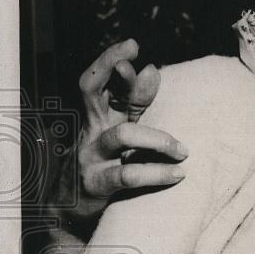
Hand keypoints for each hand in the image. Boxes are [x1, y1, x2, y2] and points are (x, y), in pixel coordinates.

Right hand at [64, 40, 185, 221]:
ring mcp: (91, 155)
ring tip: (183, 151)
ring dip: (159, 139)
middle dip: (111, 71)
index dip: (112, 61)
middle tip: (137, 65)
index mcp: (98, 113)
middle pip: (91, 91)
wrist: (71, 208)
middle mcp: (91, 128)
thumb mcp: (120, 129)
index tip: (132, 45)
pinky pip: (129, 174)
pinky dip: (158, 173)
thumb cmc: (106, 161)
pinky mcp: (97, 184)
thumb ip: (136, 102)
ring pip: (123, 135)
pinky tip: (178, 174)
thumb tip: (150, 68)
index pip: (100, 80)